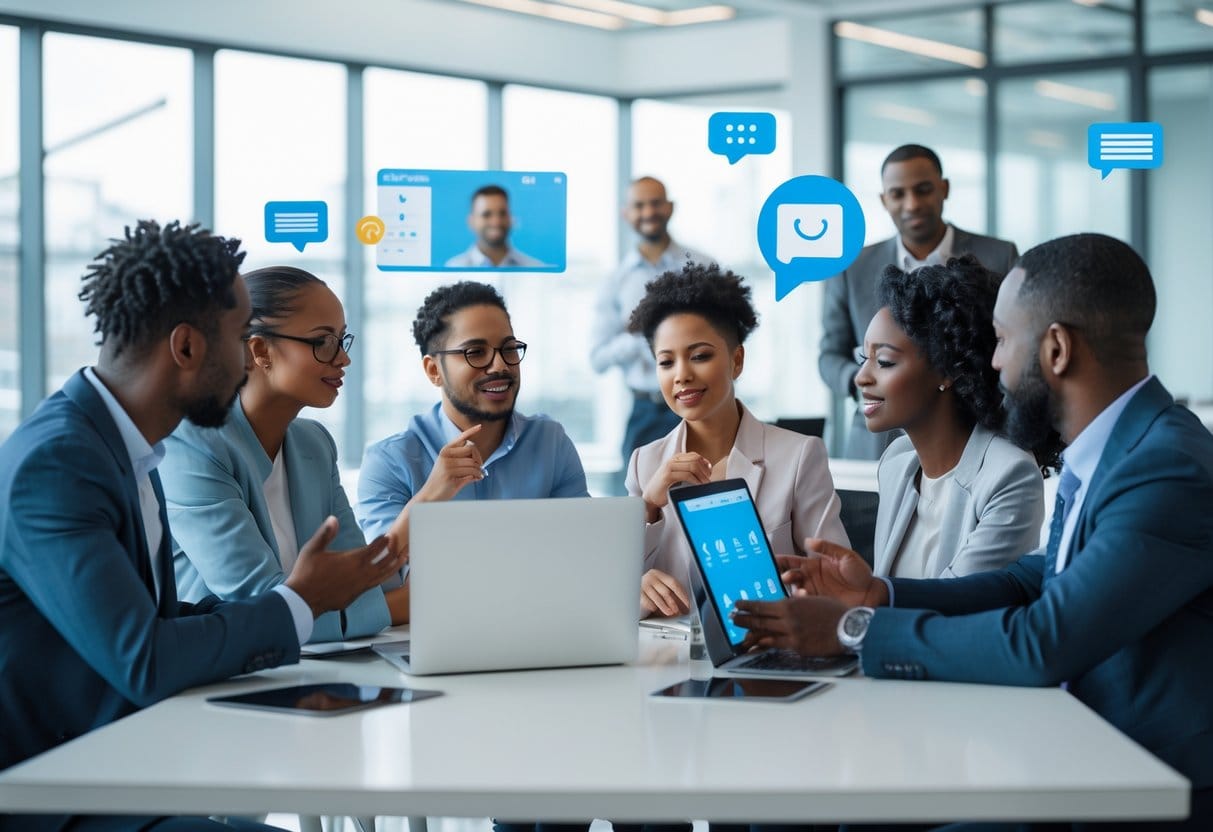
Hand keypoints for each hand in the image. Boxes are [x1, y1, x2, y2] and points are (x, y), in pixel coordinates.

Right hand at [285, 517, 405, 616]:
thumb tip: (333, 518)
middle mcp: (361, 574)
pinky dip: (381, 579)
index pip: (375, 548)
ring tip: (403, 560)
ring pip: (383, 576)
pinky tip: (381, 577)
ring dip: (394, 567)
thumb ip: (325, 533)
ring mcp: (360, 587)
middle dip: (393, 552)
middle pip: (385, 562)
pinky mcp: (355, 596)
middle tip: (400, 546)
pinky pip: (373, 586)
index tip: (387, 535)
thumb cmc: (306, 573)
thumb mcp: (313, 549)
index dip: (382, 541)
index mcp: (353, 560)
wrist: (302, 600)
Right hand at [414, 424, 484, 502]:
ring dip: (479, 470)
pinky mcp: (451, 476)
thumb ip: (461, 461)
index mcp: (445, 451)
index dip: (471, 431)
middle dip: (479, 458)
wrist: (429, 496)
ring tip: (478, 475)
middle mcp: (446, 456)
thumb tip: (479, 462)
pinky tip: (476, 479)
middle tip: (480, 466)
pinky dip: (477, 476)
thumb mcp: (448, 467)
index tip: (480, 426)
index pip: (461, 438)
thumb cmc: (442, 482)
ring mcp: (448, 465)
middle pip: (471, 448)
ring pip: (473, 463)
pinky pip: (472, 473)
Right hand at [640, 568, 689, 616]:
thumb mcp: (659, 586)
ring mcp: (642, 584)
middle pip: (665, 591)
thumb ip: (670, 592)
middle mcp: (650, 577)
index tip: (687, 604)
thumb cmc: (648, 588)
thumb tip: (683, 604)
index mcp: (658, 574)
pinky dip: (652, 605)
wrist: (629, 587)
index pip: (673, 583)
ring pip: (657, 597)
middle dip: (673, 603)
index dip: (682, 595)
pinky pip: (646, 600)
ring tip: (669, 613)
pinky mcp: (636, 592)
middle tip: (678, 611)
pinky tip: (655, 609)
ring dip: (664, 607)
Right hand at [641, 452, 711, 521]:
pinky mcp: (667, 475)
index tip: (709, 475)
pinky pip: (687, 475)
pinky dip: (695, 480)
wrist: (650, 497)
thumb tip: (708, 470)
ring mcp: (669, 466)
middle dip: (705, 470)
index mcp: (676, 458)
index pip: (695, 456)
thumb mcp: (679, 476)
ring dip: (702, 476)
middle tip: (709, 481)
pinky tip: (698, 486)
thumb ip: (689, 471)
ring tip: (705, 485)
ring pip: (692, 466)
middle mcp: (672, 460)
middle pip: (695, 460)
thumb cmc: (666, 488)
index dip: (705, 464)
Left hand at [731, 596, 849, 655]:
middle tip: (733, 618)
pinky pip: (776, 646)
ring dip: (750, 635)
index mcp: (790, 604)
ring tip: (741, 635)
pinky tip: (757, 646)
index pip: (762, 605)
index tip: (737, 604)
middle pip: (759, 620)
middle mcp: (788, 620)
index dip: (747, 606)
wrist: (849, 627)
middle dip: (743, 619)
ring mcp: (792, 635)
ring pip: (765, 635)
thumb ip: (795, 603)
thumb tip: (784, 604)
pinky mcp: (797, 648)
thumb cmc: (833, 611)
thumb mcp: (811, 599)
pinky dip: (764, 646)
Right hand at [780, 538, 888, 607]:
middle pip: (788, 577)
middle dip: (781, 576)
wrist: (872, 593)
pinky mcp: (818, 605)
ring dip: (791, 590)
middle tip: (782, 576)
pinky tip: (805, 597)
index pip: (792, 561)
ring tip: (798, 589)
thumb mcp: (846, 556)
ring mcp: (813, 593)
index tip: (770, 559)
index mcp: (813, 565)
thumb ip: (828, 548)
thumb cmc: (860, 573)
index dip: (780, 560)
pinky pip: (804, 604)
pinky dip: (801, 601)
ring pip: (793, 591)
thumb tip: (808, 541)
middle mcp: (809, 579)